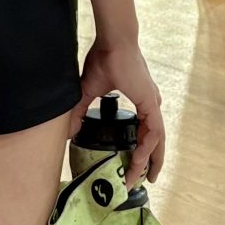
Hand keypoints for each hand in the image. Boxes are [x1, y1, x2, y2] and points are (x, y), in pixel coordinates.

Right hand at [78, 36, 165, 181]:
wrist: (113, 42)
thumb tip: (68, 132)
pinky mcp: (151, 104)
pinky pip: (154, 133)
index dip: (139, 151)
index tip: (131, 168)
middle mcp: (151, 105)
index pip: (144, 132)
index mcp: (141, 101)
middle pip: (152, 142)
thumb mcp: (88, 91)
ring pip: (155, 141)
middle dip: (145, 164)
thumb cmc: (104, 59)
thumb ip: (79, 111)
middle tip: (135, 182)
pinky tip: (138, 159)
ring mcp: (153, 104)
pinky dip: (147, 148)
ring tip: (137, 179)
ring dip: (147, 161)